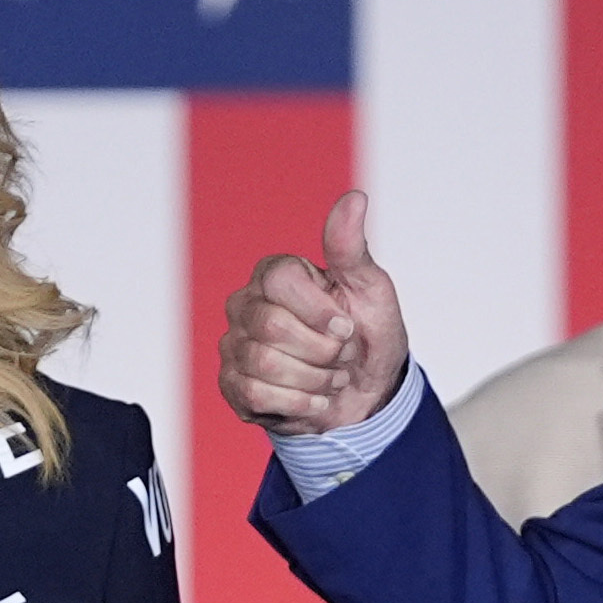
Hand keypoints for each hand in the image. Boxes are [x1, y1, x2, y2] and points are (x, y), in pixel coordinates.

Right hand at [219, 191, 408, 436]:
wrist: (368, 394)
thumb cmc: (366, 334)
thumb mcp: (369, 289)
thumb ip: (350, 247)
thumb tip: (355, 198)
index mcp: (274, 273)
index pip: (280, 280)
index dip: (320, 311)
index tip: (346, 326)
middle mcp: (246, 305)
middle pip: (271, 326)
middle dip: (322, 351)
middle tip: (340, 356)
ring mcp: (234, 346)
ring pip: (264, 364)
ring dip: (314, 379)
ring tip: (329, 377)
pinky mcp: (233, 386)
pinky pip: (256, 394)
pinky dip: (299, 403)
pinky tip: (314, 399)